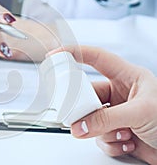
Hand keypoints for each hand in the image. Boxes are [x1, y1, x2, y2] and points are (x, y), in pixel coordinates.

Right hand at [49, 46, 156, 163]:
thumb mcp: (140, 113)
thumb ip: (107, 119)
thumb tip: (79, 126)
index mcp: (128, 77)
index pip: (96, 58)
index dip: (75, 52)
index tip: (56, 55)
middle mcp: (120, 94)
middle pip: (87, 95)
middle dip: (85, 110)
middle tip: (81, 118)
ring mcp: (116, 113)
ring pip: (91, 119)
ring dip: (102, 131)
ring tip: (121, 134)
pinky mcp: (115, 131)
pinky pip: (99, 136)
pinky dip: (110, 143)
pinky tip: (127, 143)